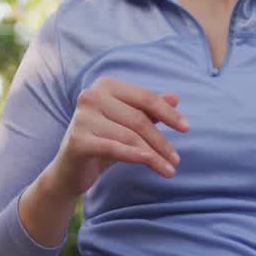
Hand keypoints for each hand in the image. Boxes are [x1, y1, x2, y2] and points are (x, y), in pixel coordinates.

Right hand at [43, 77, 187, 198]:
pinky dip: (135, 156)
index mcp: (105, 85)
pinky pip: (114, 148)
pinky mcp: (78, 140)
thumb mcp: (127, 124)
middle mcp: (91, 96)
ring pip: (129, 136)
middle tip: (177, 159)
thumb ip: (148, 110)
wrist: (69, 170)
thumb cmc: (102, 141)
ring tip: (169, 170)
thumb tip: (175, 97)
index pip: (144, 98)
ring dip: (153, 155)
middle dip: (161, 141)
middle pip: (138, 119)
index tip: (186, 128)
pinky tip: (151, 163)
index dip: (167, 113)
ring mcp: (82, 117)